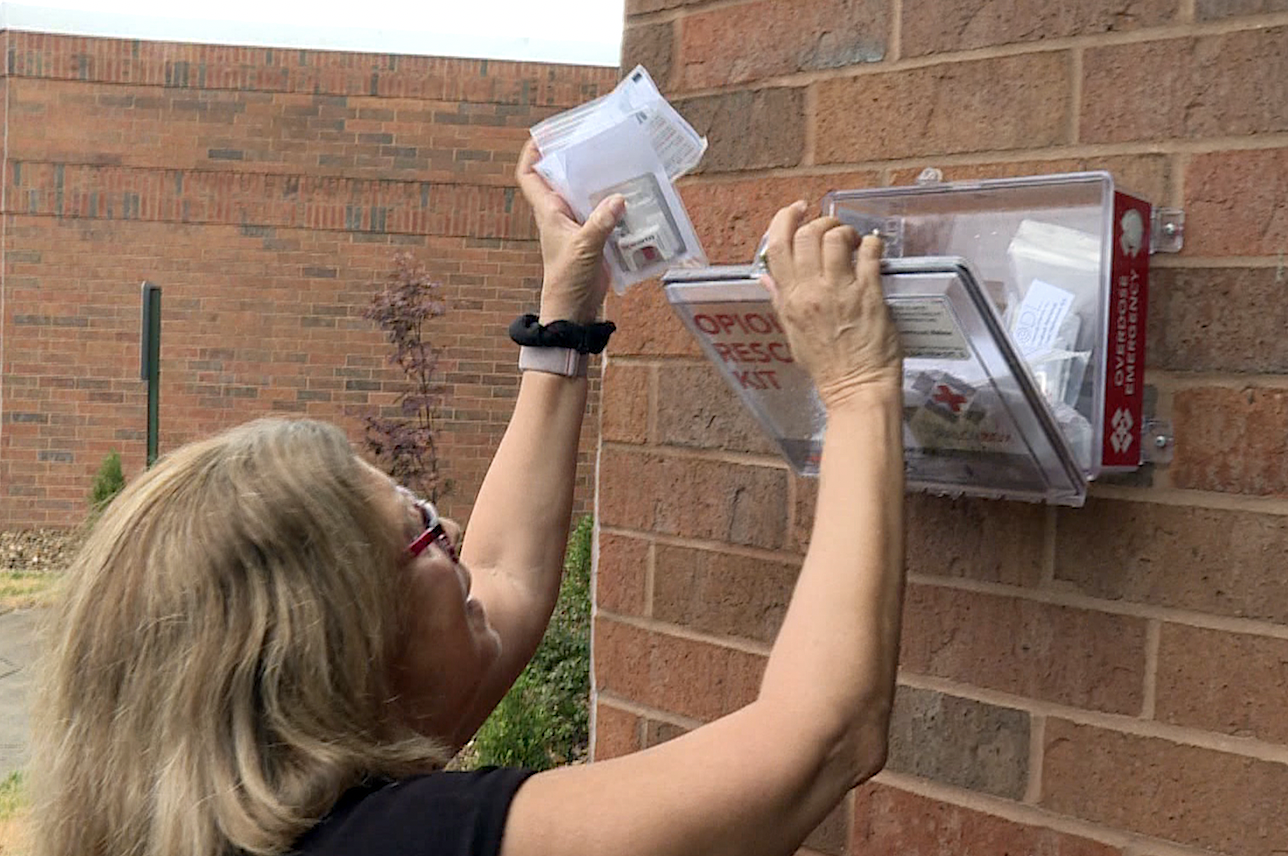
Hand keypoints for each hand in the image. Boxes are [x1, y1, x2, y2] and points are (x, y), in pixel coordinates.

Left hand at [515, 140, 625, 323]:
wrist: (575, 309)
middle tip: (597, 143)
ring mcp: (579, 225)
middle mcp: (561, 214)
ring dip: (602, 184)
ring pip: (588, 196)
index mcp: (549, 211)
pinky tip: (635, 199)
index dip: (531, 155)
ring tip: (622, 165)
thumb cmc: (568, 278)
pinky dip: (618, 207)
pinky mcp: (595, 237)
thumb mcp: (584, 247)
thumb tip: (619, 197)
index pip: (529, 177)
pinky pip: (606, 215)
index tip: (543, 137)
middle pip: (564, 179)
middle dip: (577, 161)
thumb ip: (601, 222)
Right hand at [762, 202, 901, 409]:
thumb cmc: (826, 366)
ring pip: (834, 237)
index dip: (784, 219)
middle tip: (831, 229)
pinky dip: (871, 243)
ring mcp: (841, 290)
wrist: (856, 387)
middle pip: (805, 234)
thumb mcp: (793, 334)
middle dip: (819, 222)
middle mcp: (811, 291)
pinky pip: (869, 252)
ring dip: (845, 230)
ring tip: (853, 241)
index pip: (776, 246)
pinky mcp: (869, 293)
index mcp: (790, 300)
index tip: (797, 210)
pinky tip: (872, 249)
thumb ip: (780, 302)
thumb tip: (765, 277)